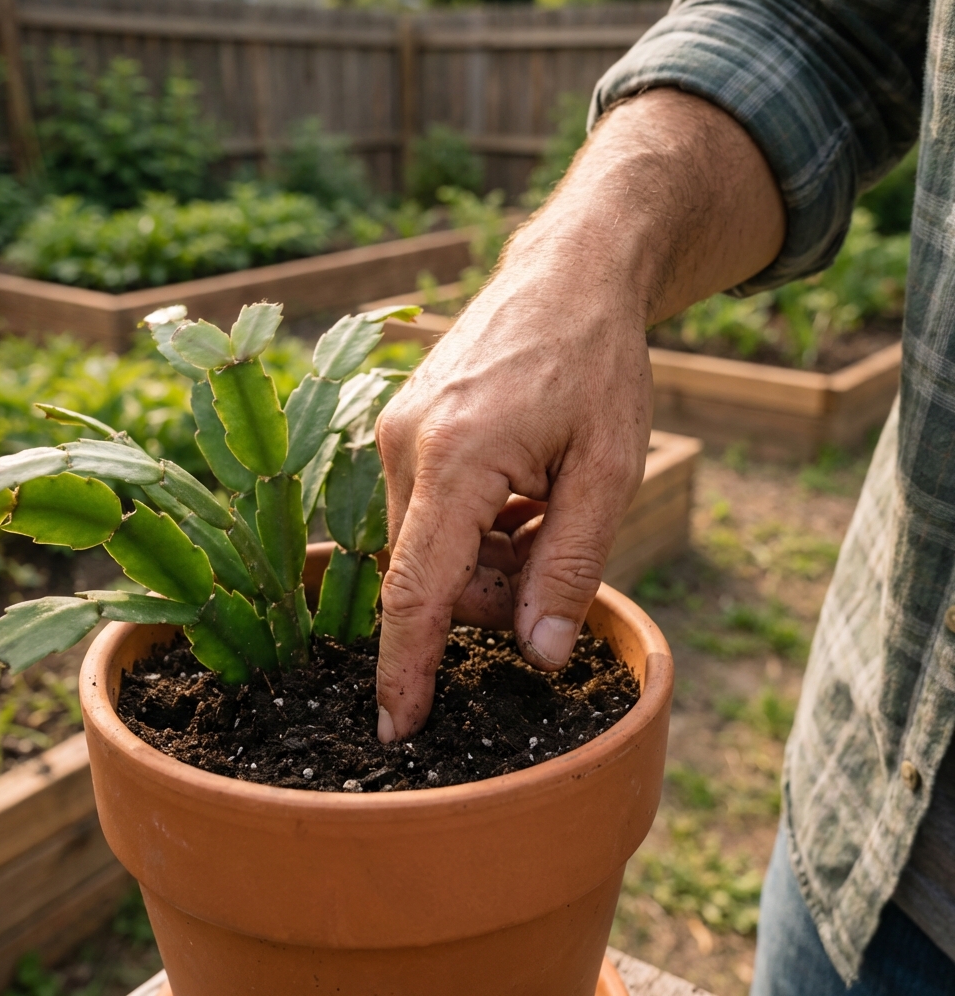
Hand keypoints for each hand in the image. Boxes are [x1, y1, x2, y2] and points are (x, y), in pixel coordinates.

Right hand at [374, 89, 784, 741]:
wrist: (571, 273)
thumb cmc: (599, 363)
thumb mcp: (608, 471)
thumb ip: (570, 567)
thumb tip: (541, 650)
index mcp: (456, 458)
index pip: (417, 590)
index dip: (407, 667)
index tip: (397, 729)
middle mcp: (406, 445)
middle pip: (428, 573)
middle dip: (486, 596)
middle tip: (554, 566)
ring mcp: (396, 431)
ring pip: (426, 544)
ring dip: (484, 556)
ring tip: (546, 508)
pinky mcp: (403, 425)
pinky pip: (425, 507)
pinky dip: (473, 524)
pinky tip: (522, 487)